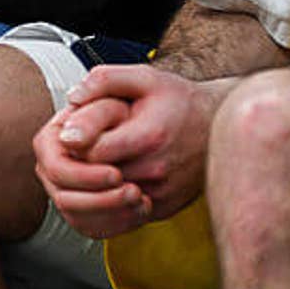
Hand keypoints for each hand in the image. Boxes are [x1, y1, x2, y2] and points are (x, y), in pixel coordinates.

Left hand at [32, 65, 218, 237]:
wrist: (218, 127)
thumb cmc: (178, 100)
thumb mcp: (144, 77)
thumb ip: (104, 80)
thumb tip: (71, 99)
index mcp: (149, 137)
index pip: (90, 151)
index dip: (75, 139)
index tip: (75, 128)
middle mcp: (157, 171)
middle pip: (95, 176)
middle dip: (81, 160)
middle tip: (81, 143)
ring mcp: (161, 194)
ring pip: (106, 197)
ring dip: (94, 179)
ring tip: (98, 156)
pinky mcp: (163, 208)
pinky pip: (122, 211)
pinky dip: (110, 194)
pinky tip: (113, 171)